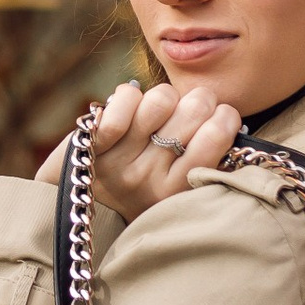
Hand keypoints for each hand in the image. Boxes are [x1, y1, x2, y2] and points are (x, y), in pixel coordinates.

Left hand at [33, 77, 240, 223]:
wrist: (78, 208)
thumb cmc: (139, 188)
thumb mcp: (175, 187)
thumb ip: (202, 159)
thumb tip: (226, 118)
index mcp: (179, 192)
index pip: (216, 136)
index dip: (224, 116)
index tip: (218, 118)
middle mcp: (151, 179)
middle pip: (194, 109)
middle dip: (200, 100)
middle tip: (192, 109)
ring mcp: (121, 160)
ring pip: (161, 99)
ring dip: (166, 97)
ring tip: (161, 111)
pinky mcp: (93, 141)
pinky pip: (126, 98)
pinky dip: (130, 97)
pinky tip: (130, 110)